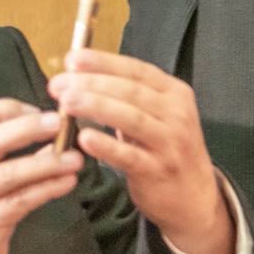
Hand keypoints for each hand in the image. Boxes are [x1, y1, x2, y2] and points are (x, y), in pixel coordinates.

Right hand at [0, 99, 83, 253]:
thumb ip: (6, 163)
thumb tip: (52, 141)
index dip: (7, 108)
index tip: (37, 109)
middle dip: (27, 127)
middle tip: (60, 122)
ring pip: (8, 172)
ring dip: (46, 162)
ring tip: (75, 158)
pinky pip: (20, 201)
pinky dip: (47, 189)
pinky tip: (67, 183)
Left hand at [47, 49, 234, 253]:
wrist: (194, 195)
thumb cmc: (166, 149)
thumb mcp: (158, 116)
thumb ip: (130, 99)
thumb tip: (81, 79)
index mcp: (174, 93)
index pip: (137, 71)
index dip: (105, 62)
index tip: (73, 59)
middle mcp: (176, 112)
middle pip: (132, 92)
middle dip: (93, 84)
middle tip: (59, 84)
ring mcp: (170, 141)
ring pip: (131, 118)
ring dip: (97, 107)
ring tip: (67, 102)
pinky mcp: (158, 169)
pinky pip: (129, 156)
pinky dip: (106, 146)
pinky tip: (84, 139)